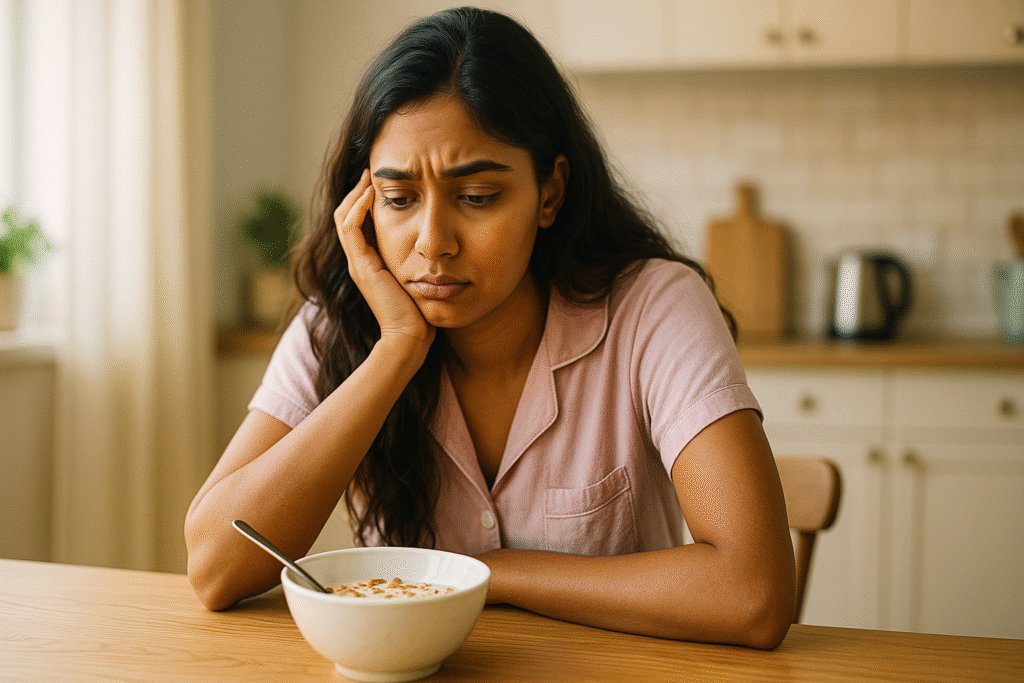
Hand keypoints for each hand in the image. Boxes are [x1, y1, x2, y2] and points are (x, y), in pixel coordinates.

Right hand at [334, 170, 434, 350]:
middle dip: (358, 191)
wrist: (411, 337)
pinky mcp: (362, 266)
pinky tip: (371, 194)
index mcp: (370, 263)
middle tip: (371, 171)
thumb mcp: (420, 278)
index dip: (365, 200)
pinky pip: (350, 228)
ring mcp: (358, 263)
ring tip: (370, 176)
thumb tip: (438, 245)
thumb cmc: (421, 313)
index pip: (358, 222)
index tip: (380, 181)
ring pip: (344, 217)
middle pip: (346, 215)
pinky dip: (358, 208)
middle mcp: (359, 261)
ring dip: (356, 194)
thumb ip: (420, 261)